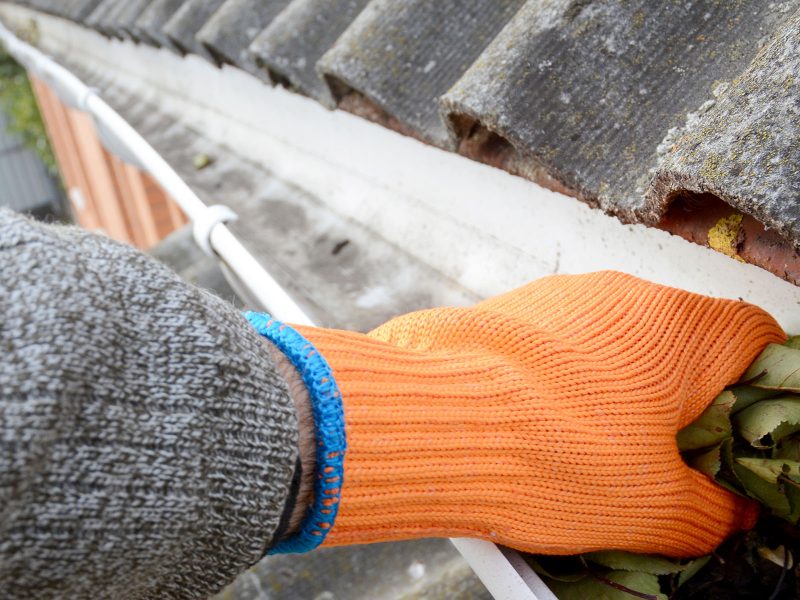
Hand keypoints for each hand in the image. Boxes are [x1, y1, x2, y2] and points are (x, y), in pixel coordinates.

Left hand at [293, 272, 783, 556]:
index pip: (756, 340)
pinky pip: (557, 344)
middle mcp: (623, 295)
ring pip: (614, 343)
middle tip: (665, 457)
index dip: (759, 389)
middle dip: (681, 400)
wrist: (430, 421)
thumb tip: (727, 510)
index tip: (739, 432)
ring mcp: (560, 296)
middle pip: (681, 343)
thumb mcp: (654, 507)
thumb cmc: (547, 454)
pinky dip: (563, 381)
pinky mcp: (509, 309)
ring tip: (592, 448)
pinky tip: (540, 425)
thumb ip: (712, 509)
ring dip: (617, 391)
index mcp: (682, 328)